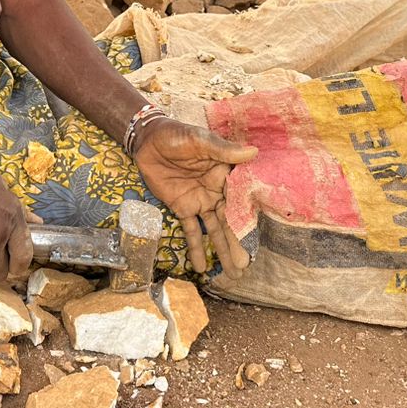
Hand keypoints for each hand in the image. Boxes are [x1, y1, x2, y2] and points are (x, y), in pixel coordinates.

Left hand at [132, 118, 257, 275]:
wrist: (149, 140)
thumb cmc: (178, 134)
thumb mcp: (200, 140)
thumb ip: (223, 150)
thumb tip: (253, 152)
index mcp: (226, 174)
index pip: (241, 200)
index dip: (248, 219)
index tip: (257, 239)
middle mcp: (216, 191)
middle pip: (229, 220)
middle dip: (236, 243)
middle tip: (244, 267)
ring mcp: (200, 201)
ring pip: (213, 230)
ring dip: (221, 250)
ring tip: (232, 273)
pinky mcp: (182, 207)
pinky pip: (190, 230)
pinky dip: (195, 248)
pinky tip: (200, 267)